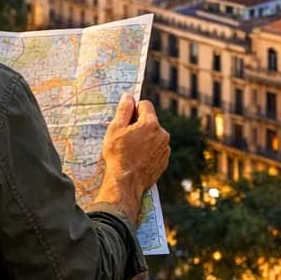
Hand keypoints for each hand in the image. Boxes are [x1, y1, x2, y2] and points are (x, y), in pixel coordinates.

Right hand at [94, 94, 170, 224]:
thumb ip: (124, 110)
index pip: (145, 105)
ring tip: (131, 150)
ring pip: (154, 136)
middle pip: (150, 121)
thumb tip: (128, 97)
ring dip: (145, 138)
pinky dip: (149, 151)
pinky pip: (157, 149)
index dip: (134, 109)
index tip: (126, 120)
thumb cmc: (117, 155)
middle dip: (139, 125)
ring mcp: (165, 149)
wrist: (126, 183)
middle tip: (125, 137)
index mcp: (151, 124)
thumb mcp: (115, 129)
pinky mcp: (164, 161)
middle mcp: (162, 134)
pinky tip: (137, 159)